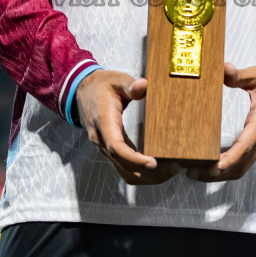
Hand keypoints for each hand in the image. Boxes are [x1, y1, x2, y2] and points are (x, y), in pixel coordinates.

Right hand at [75, 70, 179, 185]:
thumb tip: (143, 85)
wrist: (83, 91)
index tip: (153, 163)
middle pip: (123, 165)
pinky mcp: (110, 150)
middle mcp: (102, 139)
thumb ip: (130, 84)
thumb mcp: (117, 80)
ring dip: (146, 176)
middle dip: (148, 172)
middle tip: (172, 168)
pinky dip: (140, 171)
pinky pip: (124, 167)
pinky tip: (157, 167)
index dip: (134, 158)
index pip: (116, 147)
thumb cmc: (102, 86)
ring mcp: (105, 147)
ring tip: (169, 170)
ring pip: (124, 171)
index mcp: (104, 122)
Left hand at [187, 63, 255, 181]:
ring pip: (243, 167)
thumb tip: (223, 69)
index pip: (245, 146)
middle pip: (240, 165)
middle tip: (192, 170)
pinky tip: (213, 166)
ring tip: (197, 171)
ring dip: (221, 174)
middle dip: (216, 173)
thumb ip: (239, 75)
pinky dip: (229, 168)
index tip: (212, 167)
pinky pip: (245, 162)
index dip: (228, 159)